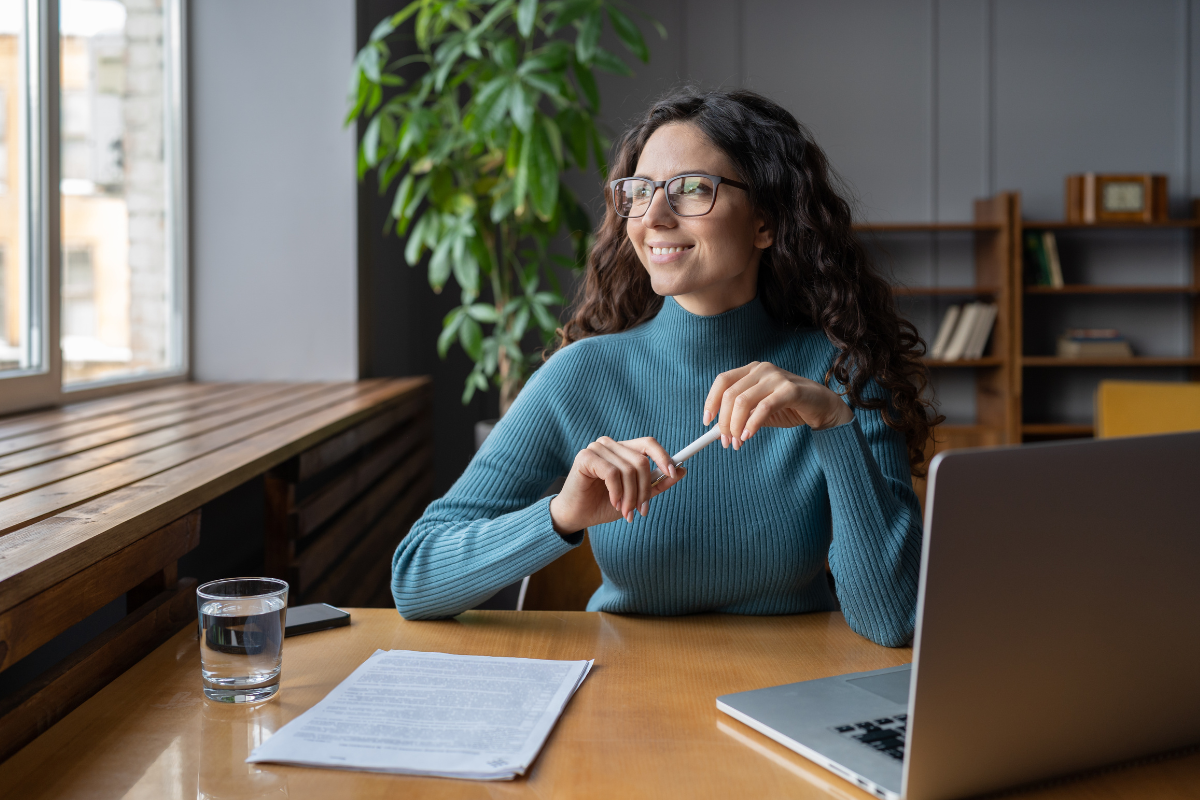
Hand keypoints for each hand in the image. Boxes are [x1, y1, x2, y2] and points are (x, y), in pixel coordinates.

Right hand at [549, 436, 686, 534]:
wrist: (576, 516)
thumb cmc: (603, 505)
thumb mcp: (636, 496)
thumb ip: (656, 483)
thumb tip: (682, 471)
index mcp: (622, 450)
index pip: (648, 444)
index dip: (664, 456)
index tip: (674, 473)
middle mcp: (610, 444)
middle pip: (641, 460)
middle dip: (645, 490)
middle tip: (641, 510)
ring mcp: (597, 448)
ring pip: (628, 469)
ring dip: (631, 496)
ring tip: (626, 511)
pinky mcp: (586, 457)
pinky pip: (613, 473)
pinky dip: (617, 492)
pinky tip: (613, 502)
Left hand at [703, 361, 852, 449]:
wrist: (823, 407)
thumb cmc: (789, 407)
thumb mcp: (760, 410)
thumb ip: (741, 415)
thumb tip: (717, 429)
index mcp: (752, 370)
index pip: (722, 381)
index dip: (711, 401)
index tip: (707, 422)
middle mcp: (762, 369)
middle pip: (730, 394)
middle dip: (724, 421)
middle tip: (725, 441)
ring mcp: (776, 377)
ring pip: (743, 402)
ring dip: (735, 426)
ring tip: (737, 442)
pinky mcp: (790, 390)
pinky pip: (763, 408)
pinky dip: (752, 424)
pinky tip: (748, 436)